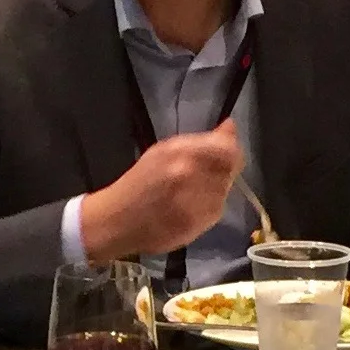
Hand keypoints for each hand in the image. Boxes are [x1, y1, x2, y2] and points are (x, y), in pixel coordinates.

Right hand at [78, 120, 243, 263]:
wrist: (117, 220)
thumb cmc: (138, 182)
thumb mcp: (163, 151)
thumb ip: (200, 140)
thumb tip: (230, 127)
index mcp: (180, 152)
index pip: (228, 149)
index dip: (232, 149)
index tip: (226, 150)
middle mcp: (190, 174)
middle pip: (229, 170)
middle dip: (221, 171)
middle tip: (202, 175)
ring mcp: (195, 200)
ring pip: (224, 191)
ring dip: (215, 190)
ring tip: (192, 192)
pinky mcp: (197, 223)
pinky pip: (216, 210)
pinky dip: (208, 206)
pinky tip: (189, 206)